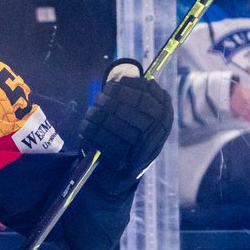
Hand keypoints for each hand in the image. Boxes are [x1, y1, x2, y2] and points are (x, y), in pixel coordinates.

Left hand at [80, 72, 173, 193]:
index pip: (148, 93)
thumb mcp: (141, 118)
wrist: (121, 175)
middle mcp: (156, 131)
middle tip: (100, 98)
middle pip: (129, 105)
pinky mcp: (123, 159)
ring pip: (114, 120)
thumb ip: (136, 98)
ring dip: (98, 113)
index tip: (114, 84)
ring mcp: (141, 147)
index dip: (128, 85)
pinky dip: (90, 129)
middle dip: (110, 99)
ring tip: (92, 112)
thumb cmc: (129, 138)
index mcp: (164, 117)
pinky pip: (102, 137)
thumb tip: (122, 75)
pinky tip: (86, 126)